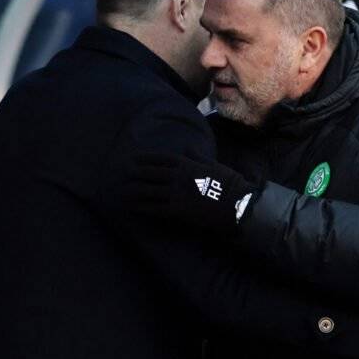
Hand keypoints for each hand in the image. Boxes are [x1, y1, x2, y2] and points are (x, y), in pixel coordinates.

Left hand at [122, 152, 256, 233]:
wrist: (236, 204)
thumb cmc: (228, 183)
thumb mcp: (214, 164)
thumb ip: (198, 156)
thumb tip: (188, 147)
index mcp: (187, 163)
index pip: (159, 158)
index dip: (144, 158)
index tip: (133, 158)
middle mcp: (177, 176)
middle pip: (149, 173)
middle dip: (135, 174)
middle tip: (123, 175)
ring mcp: (175, 193)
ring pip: (148, 190)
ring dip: (134, 190)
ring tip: (123, 192)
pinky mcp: (176, 210)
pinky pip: (154, 208)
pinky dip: (142, 207)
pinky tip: (133, 207)